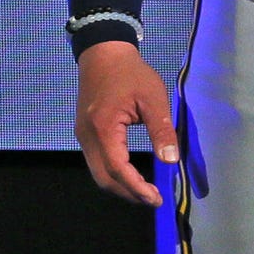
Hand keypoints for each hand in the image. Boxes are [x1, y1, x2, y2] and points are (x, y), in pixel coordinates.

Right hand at [75, 40, 178, 205]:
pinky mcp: (85, 133)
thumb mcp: (153, 98)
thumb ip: (161, 131)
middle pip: (103, 177)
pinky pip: (97, 162)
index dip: (137, 187)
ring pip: (98, 173)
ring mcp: (83, 135)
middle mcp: (88, 136)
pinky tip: (132, 174)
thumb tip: (170, 161)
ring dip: (121, 186)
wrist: (103, 54)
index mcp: (104, 127)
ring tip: (145, 190)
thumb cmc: (131, 74)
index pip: (117, 168)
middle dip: (128, 193)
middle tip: (154, 198)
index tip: (157, 198)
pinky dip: (114, 174)